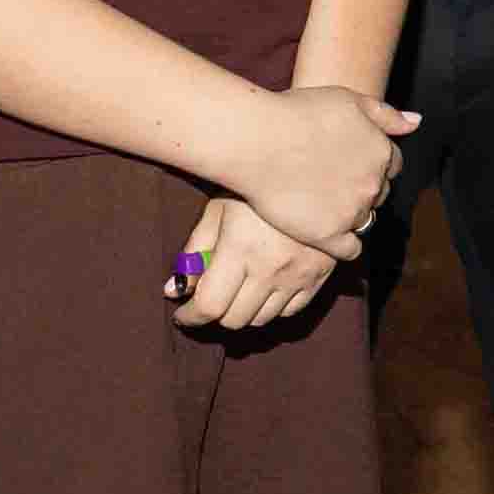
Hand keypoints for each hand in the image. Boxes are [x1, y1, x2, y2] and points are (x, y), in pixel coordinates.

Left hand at [168, 196, 341, 331]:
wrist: (317, 174)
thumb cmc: (259, 187)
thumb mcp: (219, 209)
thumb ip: (195, 251)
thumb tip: (174, 290)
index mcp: (241, 249)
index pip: (209, 305)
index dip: (190, 316)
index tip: (183, 313)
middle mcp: (271, 268)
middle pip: (234, 319)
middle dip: (215, 313)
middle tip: (210, 298)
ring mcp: (298, 275)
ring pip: (261, 319)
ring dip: (243, 312)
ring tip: (237, 292)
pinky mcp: (319, 276)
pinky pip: (289, 311)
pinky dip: (271, 308)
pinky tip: (264, 288)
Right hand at [229, 83, 417, 258]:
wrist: (258, 140)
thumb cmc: (298, 113)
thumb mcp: (349, 99)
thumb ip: (385, 114)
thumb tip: (415, 122)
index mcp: (381, 151)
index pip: (391, 166)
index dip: (371, 165)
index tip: (350, 165)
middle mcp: (373, 183)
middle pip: (378, 193)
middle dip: (361, 189)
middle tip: (334, 185)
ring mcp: (352, 211)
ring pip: (364, 220)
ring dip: (351, 215)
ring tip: (325, 208)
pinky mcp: (328, 234)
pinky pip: (349, 249)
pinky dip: (344, 245)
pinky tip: (328, 236)